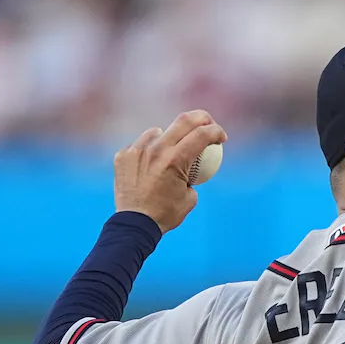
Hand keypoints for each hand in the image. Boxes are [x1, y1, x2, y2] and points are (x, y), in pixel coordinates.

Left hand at [114, 110, 227, 233]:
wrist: (134, 224)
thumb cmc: (166, 214)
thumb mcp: (190, 197)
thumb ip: (192, 176)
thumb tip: (190, 166)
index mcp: (176, 160)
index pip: (202, 134)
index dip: (216, 132)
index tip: (221, 138)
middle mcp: (156, 150)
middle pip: (184, 121)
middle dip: (202, 119)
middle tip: (207, 125)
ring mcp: (137, 150)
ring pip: (159, 132)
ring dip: (171, 137)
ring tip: (171, 152)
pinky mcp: (124, 155)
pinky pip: (141, 145)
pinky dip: (149, 151)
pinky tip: (151, 164)